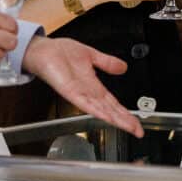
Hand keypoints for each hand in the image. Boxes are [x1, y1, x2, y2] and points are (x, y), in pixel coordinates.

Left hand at [22, 36, 143, 136]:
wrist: (43, 49)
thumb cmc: (60, 53)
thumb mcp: (91, 55)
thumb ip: (107, 62)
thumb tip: (123, 67)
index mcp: (93, 86)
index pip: (114, 103)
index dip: (126, 113)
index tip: (137, 123)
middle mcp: (87, 92)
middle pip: (110, 110)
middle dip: (125, 120)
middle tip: (138, 131)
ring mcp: (79, 94)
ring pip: (101, 109)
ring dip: (115, 118)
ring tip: (128, 126)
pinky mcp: (69, 91)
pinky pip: (84, 102)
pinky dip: (96, 110)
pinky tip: (106, 116)